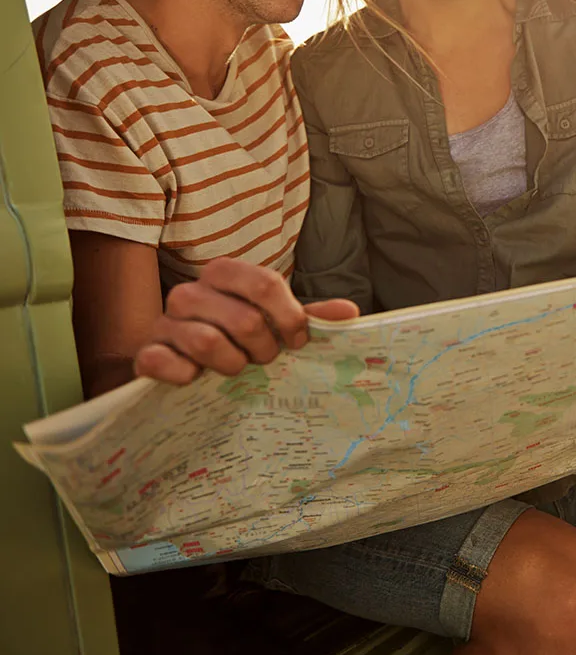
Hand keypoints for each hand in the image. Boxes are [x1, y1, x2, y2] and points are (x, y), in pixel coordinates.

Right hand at [133, 258, 358, 385]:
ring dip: (232, 365)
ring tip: (236, 369)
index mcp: (225, 274)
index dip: (289, 317)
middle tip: (264, 360)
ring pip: (208, 342)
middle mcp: (190, 292)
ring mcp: (164, 322)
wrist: (178, 363)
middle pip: (244, 319)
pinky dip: (186, 375)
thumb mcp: (274, 324)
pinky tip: (196, 379)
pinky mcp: (146, 352)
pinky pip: (163, 362)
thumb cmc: (234, 339)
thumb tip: (350, 312)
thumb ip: (308, 317)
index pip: (265, 283)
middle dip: (264, 349)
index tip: (297, 340)